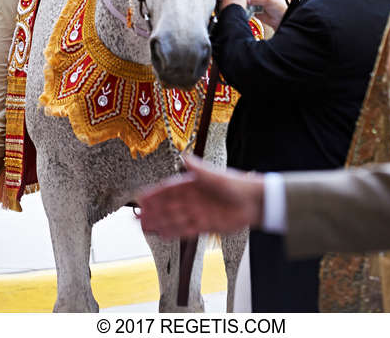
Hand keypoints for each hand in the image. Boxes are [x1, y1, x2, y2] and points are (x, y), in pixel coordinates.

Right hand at [138, 153, 264, 238]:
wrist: (253, 202)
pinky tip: (162, 234)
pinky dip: (173, 232)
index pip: (169, 189)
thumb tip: (184, 156)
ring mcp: (198, 212)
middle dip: (152, 211)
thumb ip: (198, 168)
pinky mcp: (205, 225)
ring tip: (144, 227)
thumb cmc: (235, 184)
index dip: (154, 194)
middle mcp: (193, 199)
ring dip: (159, 223)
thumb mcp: (215, 175)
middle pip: (168, 206)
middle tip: (136, 217)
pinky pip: (185, 230)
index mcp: (193, 184)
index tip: (141, 197)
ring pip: (174, 219)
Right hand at [246, 0, 286, 30]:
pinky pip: (247, 8)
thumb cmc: (279, 7)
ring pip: (247, 0)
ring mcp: (256, 2)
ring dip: (244, 1)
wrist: (280, 19)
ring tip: (244, 3)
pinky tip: (246, 9)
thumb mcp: (268, 0)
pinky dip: (245, 8)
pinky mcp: (254, 10)